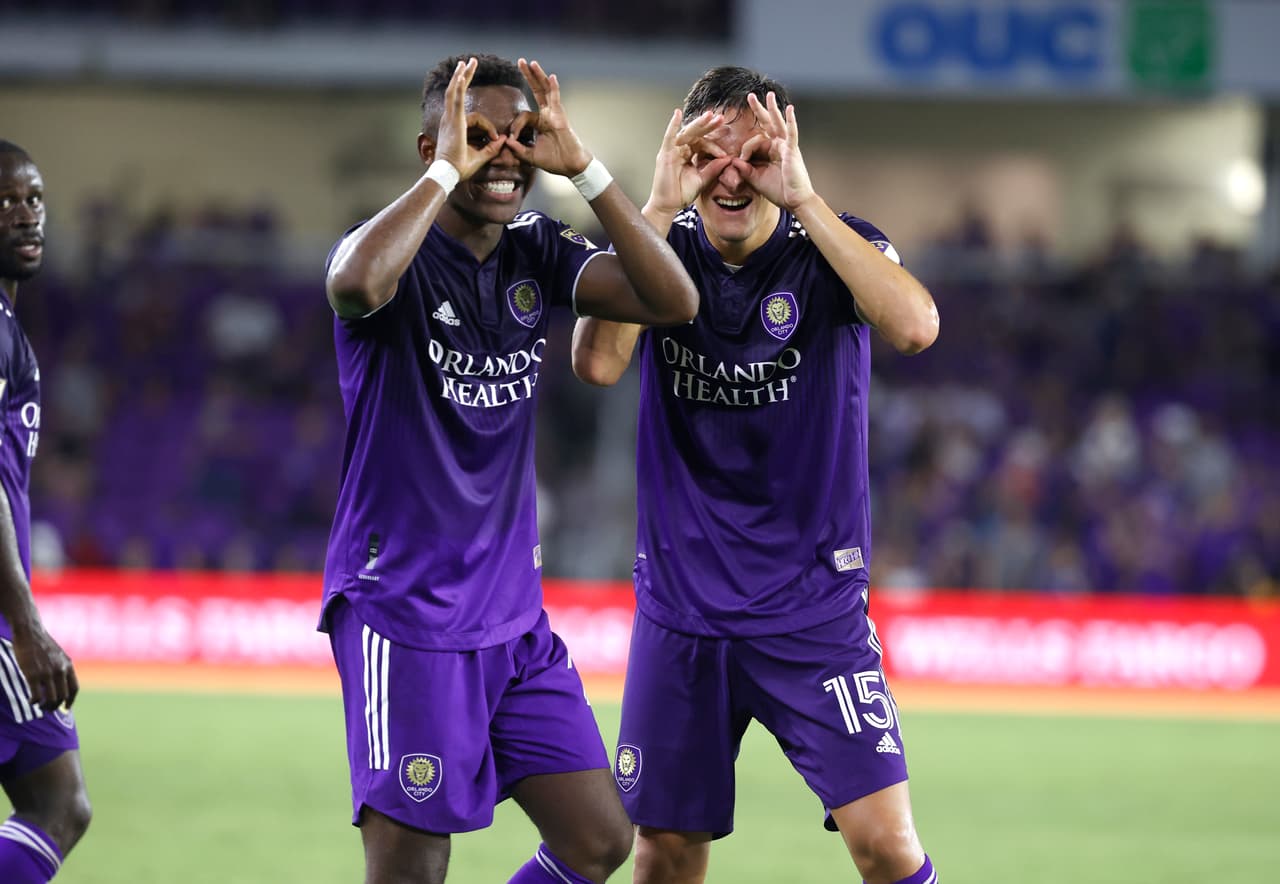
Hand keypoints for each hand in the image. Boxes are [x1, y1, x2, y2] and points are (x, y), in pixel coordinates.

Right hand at [13, 625, 77, 709]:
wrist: (30, 633)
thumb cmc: (42, 644)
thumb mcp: (58, 655)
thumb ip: (61, 667)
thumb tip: (61, 682)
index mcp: (68, 665)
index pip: (74, 688)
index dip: (70, 700)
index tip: (66, 707)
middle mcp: (60, 670)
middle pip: (63, 696)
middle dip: (56, 705)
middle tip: (48, 708)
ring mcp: (47, 673)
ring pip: (51, 699)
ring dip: (46, 706)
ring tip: (40, 706)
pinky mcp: (32, 675)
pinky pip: (37, 696)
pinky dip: (35, 702)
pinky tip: (31, 701)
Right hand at [434, 57, 505, 179]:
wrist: (449, 173)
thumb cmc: (461, 168)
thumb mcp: (481, 156)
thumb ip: (492, 148)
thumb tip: (504, 140)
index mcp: (455, 127)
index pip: (475, 118)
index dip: (488, 127)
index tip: (496, 139)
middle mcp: (449, 120)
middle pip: (455, 93)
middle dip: (463, 77)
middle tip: (468, 63)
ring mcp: (449, 119)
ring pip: (455, 91)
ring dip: (462, 76)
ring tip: (467, 62)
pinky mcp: (453, 120)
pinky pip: (455, 99)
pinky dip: (458, 86)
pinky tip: (462, 75)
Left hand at [504, 59, 592, 175]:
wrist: (571, 166)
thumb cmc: (555, 161)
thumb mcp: (530, 156)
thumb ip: (518, 149)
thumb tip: (506, 141)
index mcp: (540, 123)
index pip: (523, 116)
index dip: (515, 126)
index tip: (511, 139)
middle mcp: (547, 114)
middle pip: (537, 91)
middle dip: (528, 76)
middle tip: (520, 61)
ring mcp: (554, 114)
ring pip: (545, 90)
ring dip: (538, 76)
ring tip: (531, 62)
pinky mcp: (560, 117)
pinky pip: (556, 99)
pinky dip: (554, 88)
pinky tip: (551, 76)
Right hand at [647, 108, 732, 215]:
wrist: (669, 205)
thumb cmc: (682, 193)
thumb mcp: (703, 179)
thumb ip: (714, 168)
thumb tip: (728, 158)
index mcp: (689, 154)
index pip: (703, 143)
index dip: (715, 145)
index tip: (726, 151)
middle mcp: (681, 149)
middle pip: (696, 133)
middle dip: (709, 125)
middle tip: (721, 118)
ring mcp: (672, 150)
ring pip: (686, 132)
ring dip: (697, 123)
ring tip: (709, 116)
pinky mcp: (665, 154)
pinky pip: (669, 136)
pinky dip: (672, 125)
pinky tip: (677, 114)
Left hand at [733, 91, 815, 211]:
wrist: (795, 202)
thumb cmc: (779, 191)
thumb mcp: (756, 179)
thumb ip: (745, 170)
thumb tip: (733, 161)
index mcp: (770, 152)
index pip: (755, 140)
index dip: (745, 147)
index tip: (738, 160)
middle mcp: (779, 146)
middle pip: (767, 124)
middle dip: (759, 110)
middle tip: (750, 96)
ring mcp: (787, 147)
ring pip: (778, 124)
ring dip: (772, 109)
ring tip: (768, 95)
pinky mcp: (793, 151)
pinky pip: (792, 133)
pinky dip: (791, 121)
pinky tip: (789, 109)